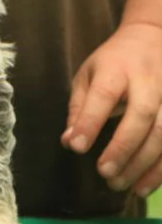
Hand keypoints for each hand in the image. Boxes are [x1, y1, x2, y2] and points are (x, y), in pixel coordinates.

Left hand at [61, 23, 161, 197]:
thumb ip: (79, 108)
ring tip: (122, 185)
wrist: (153, 38)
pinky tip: (145, 185)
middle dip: (123, 147)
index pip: (104, 96)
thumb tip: (70, 142)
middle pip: (141, 115)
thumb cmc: (113, 62)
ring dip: (145, 164)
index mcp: (116, 68)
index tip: (78, 147)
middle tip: (104, 172)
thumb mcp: (88, 75)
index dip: (91, 122)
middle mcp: (148, 80)